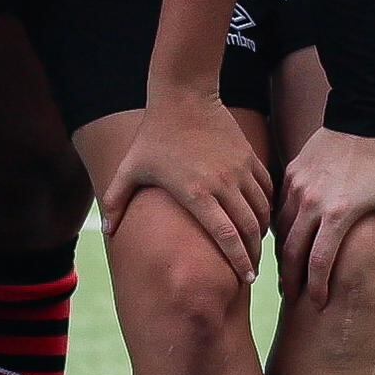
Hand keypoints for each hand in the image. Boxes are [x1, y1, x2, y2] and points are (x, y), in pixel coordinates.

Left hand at [100, 87, 271, 283]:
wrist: (183, 96)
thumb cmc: (154, 135)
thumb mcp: (130, 168)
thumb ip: (115, 201)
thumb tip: (106, 232)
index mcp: (195, 194)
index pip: (226, 236)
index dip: (239, 261)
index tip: (246, 278)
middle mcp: (223, 184)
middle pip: (249, 229)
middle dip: (255, 254)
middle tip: (253, 271)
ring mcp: (239, 170)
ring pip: (262, 210)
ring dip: (263, 232)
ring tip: (256, 246)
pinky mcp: (249, 157)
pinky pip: (267, 189)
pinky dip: (269, 207)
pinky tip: (262, 217)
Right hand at [276, 126, 374, 310]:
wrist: (364, 118)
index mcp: (339, 214)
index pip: (319, 263)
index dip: (316, 288)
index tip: (318, 303)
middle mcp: (312, 203)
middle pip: (291, 252)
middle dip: (291, 279)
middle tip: (293, 296)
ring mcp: (297, 187)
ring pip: (280, 231)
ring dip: (283, 254)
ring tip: (287, 270)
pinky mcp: (291, 173)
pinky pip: (279, 208)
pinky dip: (281, 228)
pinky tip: (287, 238)